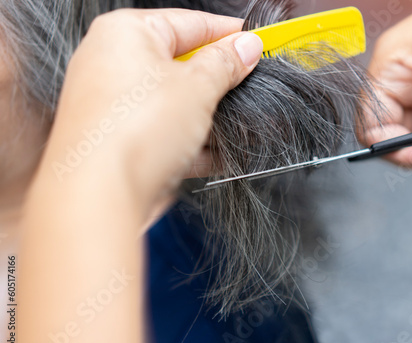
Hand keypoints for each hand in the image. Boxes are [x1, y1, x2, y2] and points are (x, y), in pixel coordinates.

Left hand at [42, 8, 262, 213]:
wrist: (101, 196)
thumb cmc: (134, 131)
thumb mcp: (196, 87)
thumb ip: (225, 64)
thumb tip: (246, 47)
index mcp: (126, 33)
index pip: (189, 23)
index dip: (228, 33)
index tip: (256, 43)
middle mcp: (113, 65)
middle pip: (180, 65)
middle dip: (219, 81)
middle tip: (249, 84)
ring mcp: (115, 107)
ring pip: (174, 103)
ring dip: (209, 116)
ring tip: (239, 122)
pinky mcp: (121, 143)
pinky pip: (164, 133)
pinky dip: (191, 142)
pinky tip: (219, 154)